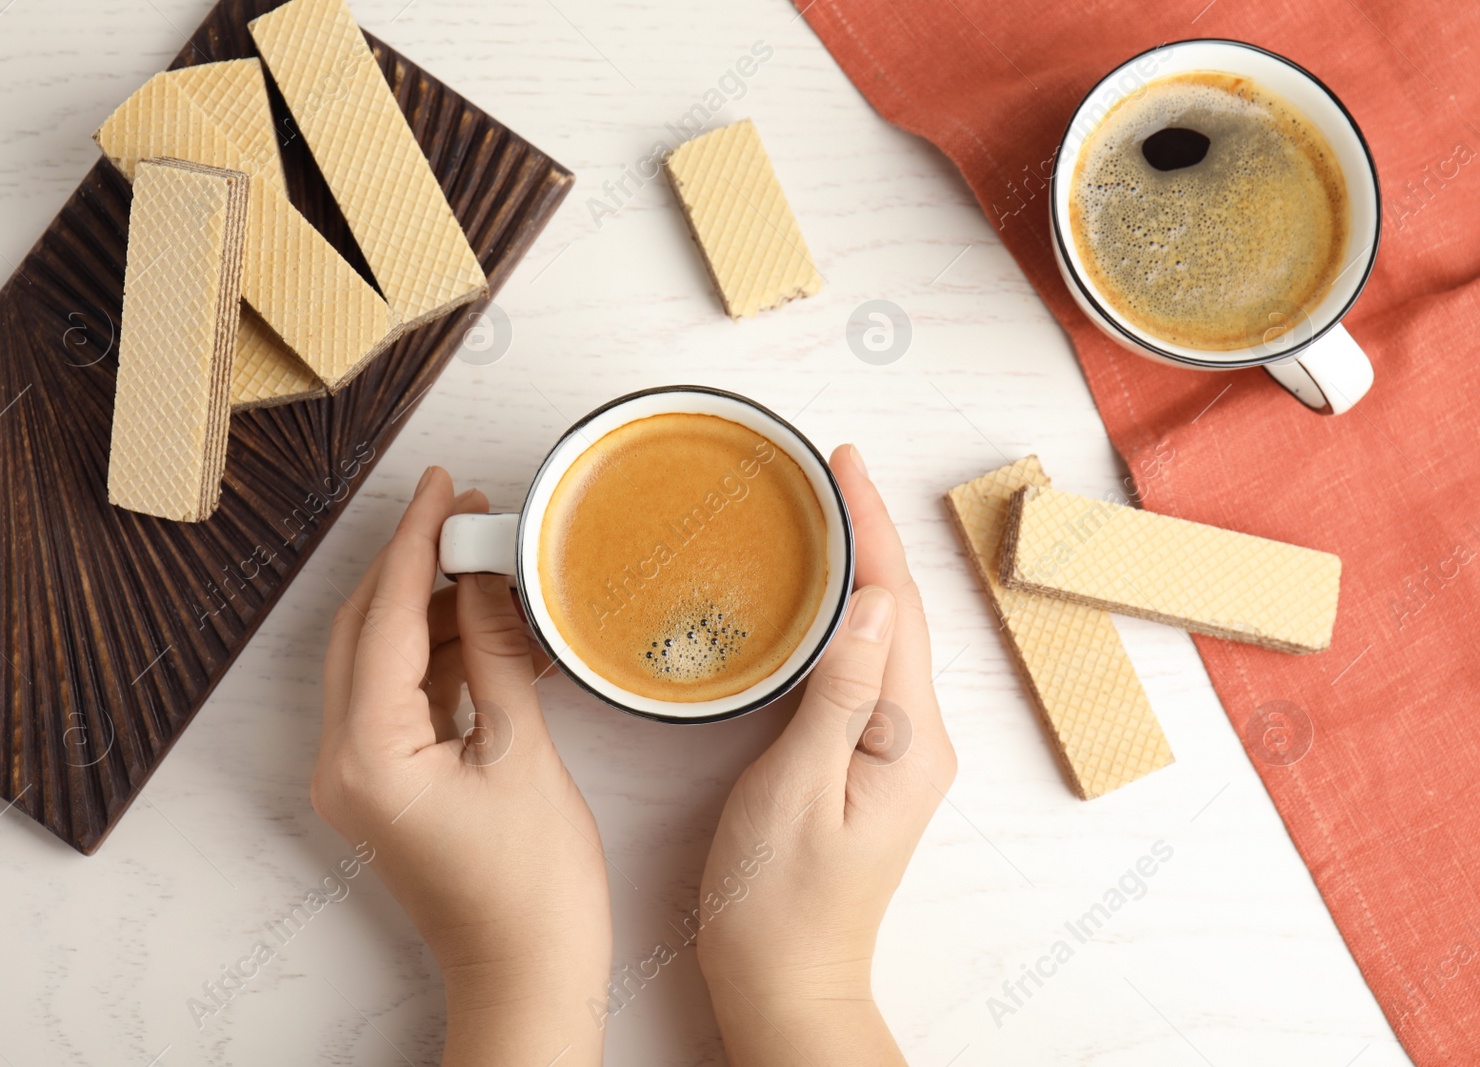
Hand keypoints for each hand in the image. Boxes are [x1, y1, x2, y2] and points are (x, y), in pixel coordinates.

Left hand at [312, 466, 610, 1065]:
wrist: (525, 977)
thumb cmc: (533, 891)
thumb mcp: (525, 755)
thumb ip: (500, 655)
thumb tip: (490, 577)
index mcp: (369, 756)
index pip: (386, 619)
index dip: (417, 543)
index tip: (443, 486)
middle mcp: (342, 764)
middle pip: (365, 631)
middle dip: (414, 564)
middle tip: (467, 509)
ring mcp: (358, 777)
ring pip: (379, 660)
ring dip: (426, 606)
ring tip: (484, 554)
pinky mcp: (383, 785)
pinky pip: (399, 697)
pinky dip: (437, 654)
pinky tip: (484, 620)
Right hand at [696, 444, 956, 1065]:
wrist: (786, 985)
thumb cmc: (779, 905)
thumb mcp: (797, 791)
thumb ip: (837, 695)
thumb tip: (873, 603)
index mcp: (909, 739)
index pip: (897, 607)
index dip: (872, 529)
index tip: (845, 466)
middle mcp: (917, 738)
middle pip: (900, 612)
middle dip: (870, 534)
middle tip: (829, 471)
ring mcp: (896, 752)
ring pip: (884, 635)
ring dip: (860, 570)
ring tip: (825, 513)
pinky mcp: (867, 763)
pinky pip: (863, 668)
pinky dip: (843, 616)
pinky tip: (818, 599)